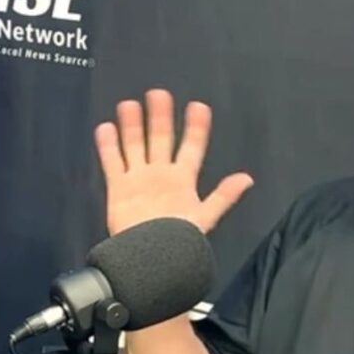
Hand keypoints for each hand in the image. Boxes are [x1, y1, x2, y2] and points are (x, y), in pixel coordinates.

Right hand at [94, 89, 252, 235]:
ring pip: (135, 145)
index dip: (196, 127)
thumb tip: (247, 178)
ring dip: (132, 125)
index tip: (198, 106)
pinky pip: (112, 162)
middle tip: (158, 94)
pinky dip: (108, 145)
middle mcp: (161, 174)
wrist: (148, 259)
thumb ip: (223, 197)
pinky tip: (106, 128)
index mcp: (183, 180)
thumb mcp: (204, 218)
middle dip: (160, 117)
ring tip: (129, 104)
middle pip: (161, 139)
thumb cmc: (177, 241)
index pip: (192, 147)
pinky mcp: (118, 187)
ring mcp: (139, 179)